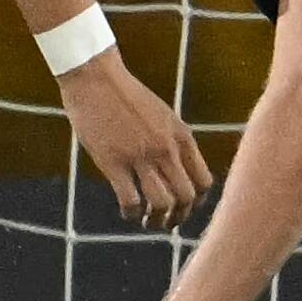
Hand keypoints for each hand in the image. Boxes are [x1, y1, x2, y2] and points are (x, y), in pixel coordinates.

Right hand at [56, 53, 211, 229]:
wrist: (97, 78)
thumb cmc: (127, 97)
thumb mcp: (163, 116)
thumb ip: (174, 141)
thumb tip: (178, 171)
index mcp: (182, 137)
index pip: (204, 182)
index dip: (197, 202)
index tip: (184, 208)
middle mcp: (166, 148)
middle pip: (187, 197)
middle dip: (179, 217)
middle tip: (165, 223)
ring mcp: (141, 156)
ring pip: (162, 204)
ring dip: (156, 221)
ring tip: (147, 222)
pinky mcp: (113, 162)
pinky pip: (131, 201)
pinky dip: (132, 214)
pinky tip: (127, 212)